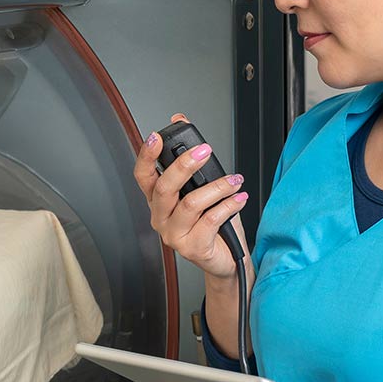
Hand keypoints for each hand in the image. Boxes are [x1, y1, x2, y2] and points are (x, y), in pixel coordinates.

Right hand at [133, 131, 249, 280]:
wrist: (226, 260)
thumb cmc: (214, 225)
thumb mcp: (203, 187)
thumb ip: (192, 158)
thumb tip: (181, 120)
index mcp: (159, 202)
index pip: (143, 176)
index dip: (146, 156)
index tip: (155, 137)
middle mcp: (161, 218)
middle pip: (164, 187)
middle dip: (185, 165)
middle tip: (204, 151)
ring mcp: (174, 235)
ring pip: (190, 203)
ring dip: (217, 187)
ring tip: (235, 181)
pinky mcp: (192, 248)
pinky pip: (210, 220)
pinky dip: (229, 205)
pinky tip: (239, 198)